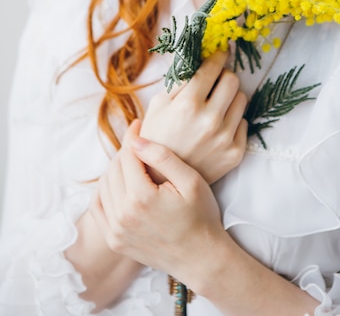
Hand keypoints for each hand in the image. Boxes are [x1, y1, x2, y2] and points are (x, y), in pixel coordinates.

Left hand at [90, 120, 224, 285]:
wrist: (200, 258)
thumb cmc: (201, 217)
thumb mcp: (190, 181)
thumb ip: (163, 157)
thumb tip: (137, 141)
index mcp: (141, 198)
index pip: (127, 155)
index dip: (132, 135)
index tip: (138, 122)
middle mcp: (122, 215)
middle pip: (114, 168)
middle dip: (125, 150)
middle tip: (139, 141)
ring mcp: (115, 231)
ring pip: (104, 185)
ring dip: (115, 168)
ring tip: (132, 160)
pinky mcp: (114, 240)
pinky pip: (97, 207)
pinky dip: (104, 190)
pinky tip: (118, 182)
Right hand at [140, 50, 247, 183]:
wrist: (163, 182)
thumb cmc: (156, 138)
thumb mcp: (158, 105)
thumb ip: (179, 81)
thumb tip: (198, 57)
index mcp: (188, 105)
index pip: (212, 68)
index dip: (217, 56)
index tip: (219, 51)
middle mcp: (210, 120)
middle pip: (232, 80)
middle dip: (224, 75)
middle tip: (215, 80)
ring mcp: (225, 138)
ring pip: (242, 99)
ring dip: (230, 97)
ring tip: (215, 105)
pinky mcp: (235, 152)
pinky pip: (243, 122)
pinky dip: (232, 120)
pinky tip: (217, 126)